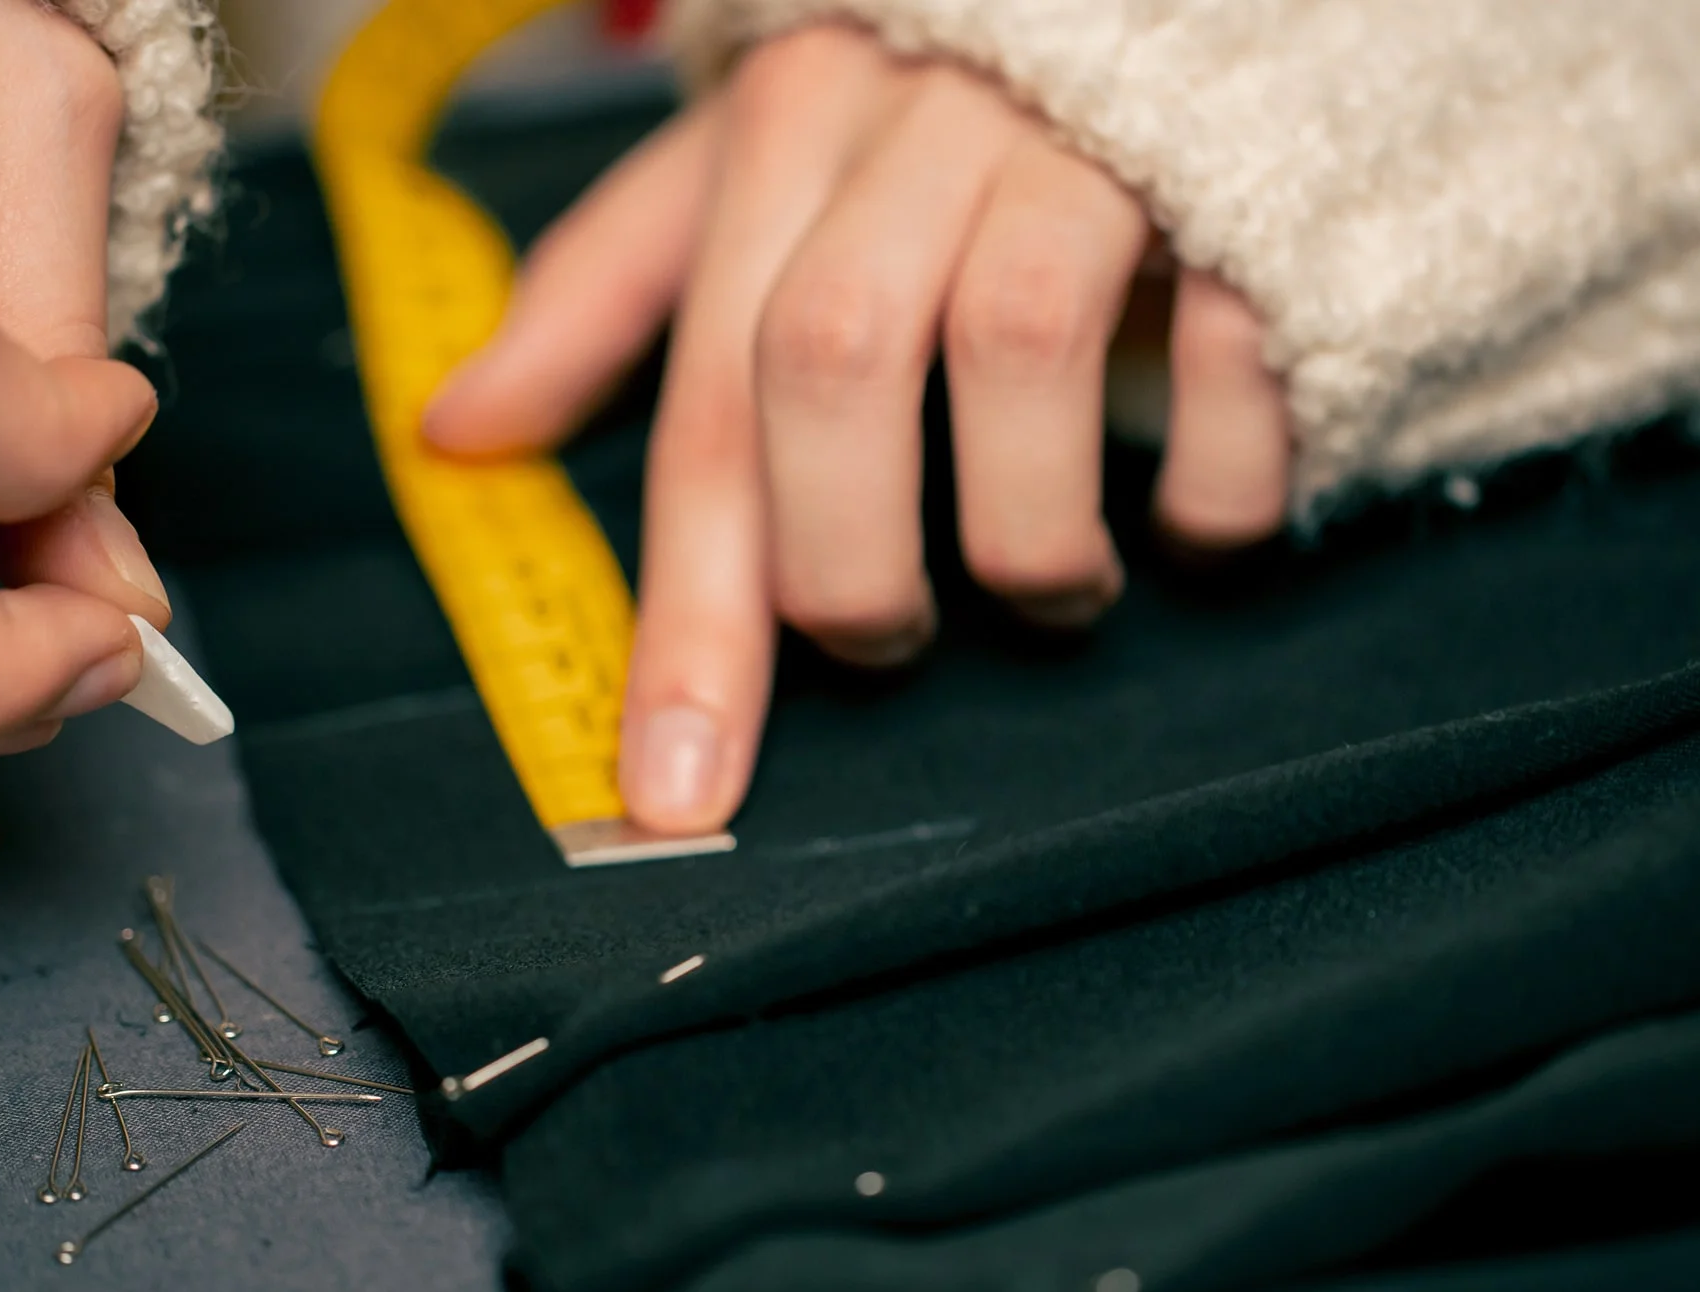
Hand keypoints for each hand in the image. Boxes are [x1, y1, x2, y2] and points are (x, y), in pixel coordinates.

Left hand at [425, 25, 1289, 833]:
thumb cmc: (940, 95)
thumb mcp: (758, 161)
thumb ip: (616, 289)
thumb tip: (457, 431)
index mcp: (790, 123)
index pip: (707, 394)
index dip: (687, 609)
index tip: (676, 787)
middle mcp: (924, 117)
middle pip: (832, 358)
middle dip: (846, 562)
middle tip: (879, 641)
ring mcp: (1087, 138)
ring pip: (1018, 345)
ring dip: (1028, 535)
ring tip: (1046, 587)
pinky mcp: (1242, 180)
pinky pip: (1226, 355)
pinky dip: (1211, 486)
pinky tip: (1190, 526)